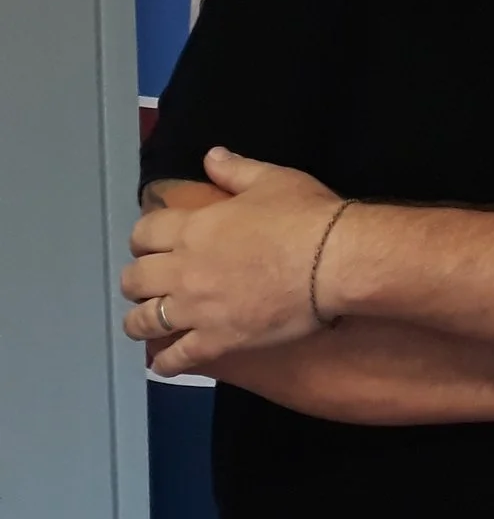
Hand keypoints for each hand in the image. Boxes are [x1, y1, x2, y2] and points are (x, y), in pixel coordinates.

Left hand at [121, 148, 342, 374]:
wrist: (334, 261)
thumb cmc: (306, 216)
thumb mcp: (273, 180)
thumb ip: (236, 170)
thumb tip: (211, 156)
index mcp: (192, 228)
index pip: (143, 233)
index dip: (144, 238)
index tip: (153, 244)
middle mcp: (183, 270)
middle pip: (134, 279)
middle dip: (138, 280)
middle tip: (152, 283)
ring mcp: (196, 309)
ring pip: (143, 322)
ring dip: (140, 321)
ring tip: (149, 323)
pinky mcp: (217, 340)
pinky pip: (176, 359)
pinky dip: (166, 363)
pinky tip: (165, 363)